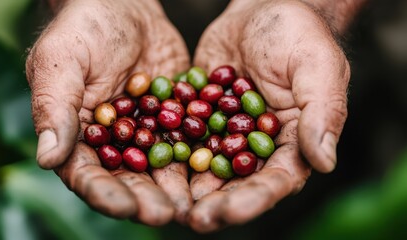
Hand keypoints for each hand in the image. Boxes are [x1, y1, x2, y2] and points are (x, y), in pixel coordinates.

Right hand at [26, 0, 191, 224]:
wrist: (125, 7)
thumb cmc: (84, 29)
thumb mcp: (62, 61)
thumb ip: (55, 108)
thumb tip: (46, 158)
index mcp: (77, 135)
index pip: (86, 173)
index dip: (103, 192)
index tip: (123, 206)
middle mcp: (112, 142)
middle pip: (127, 178)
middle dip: (144, 199)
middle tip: (165, 214)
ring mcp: (145, 133)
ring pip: (159, 167)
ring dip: (174, 187)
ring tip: (191, 204)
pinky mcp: (173, 119)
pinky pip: (186, 140)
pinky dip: (197, 156)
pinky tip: (212, 169)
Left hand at [188, 0, 349, 231]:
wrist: (260, 10)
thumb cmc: (297, 34)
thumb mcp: (317, 66)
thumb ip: (323, 112)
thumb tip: (325, 162)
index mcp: (291, 140)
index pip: (278, 179)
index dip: (255, 198)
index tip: (230, 211)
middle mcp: (257, 145)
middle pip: (238, 182)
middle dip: (217, 202)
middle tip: (195, 220)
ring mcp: (226, 133)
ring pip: (207, 167)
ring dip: (189, 187)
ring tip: (170, 204)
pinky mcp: (201, 117)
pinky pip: (185, 138)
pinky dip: (170, 152)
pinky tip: (151, 165)